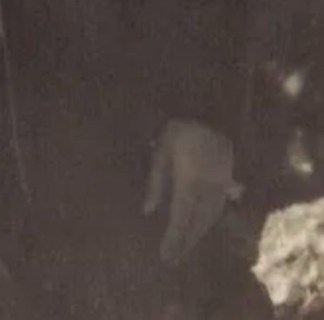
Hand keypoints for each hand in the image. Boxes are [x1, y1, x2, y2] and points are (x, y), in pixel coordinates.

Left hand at [143, 119, 233, 264]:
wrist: (212, 114)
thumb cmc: (181, 130)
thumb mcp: (162, 151)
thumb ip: (156, 181)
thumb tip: (148, 210)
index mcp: (190, 182)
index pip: (182, 218)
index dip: (174, 240)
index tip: (166, 256)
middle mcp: (208, 189)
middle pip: (197, 223)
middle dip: (185, 243)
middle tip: (173, 259)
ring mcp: (221, 186)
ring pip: (209, 219)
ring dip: (197, 235)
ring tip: (185, 248)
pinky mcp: (227, 181)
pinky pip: (218, 208)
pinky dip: (208, 222)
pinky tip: (201, 226)